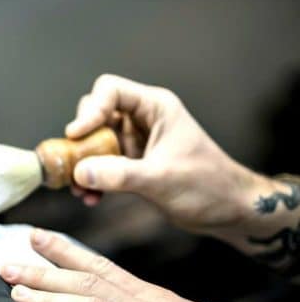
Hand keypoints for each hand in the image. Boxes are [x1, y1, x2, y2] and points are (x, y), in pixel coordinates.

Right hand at [65, 74, 278, 239]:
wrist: (227, 211)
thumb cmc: (209, 186)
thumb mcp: (162, 179)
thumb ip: (120, 174)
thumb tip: (81, 172)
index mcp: (155, 108)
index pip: (110, 91)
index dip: (90, 110)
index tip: (76, 135)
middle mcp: (142, 119)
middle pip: (96, 114)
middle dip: (82, 140)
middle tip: (74, 163)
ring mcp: (136, 141)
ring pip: (95, 141)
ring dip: (83, 164)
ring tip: (79, 188)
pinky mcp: (132, 163)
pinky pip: (101, 164)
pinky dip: (93, 179)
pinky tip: (91, 198)